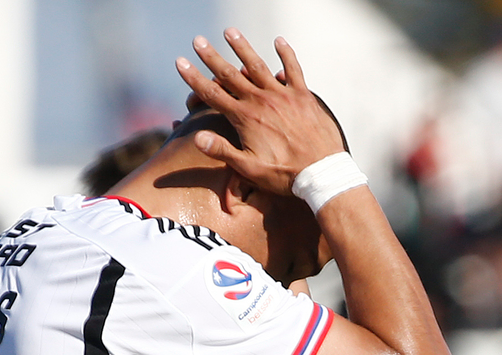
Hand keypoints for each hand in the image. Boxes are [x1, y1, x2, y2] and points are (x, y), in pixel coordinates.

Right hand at [176, 29, 344, 195]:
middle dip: (212, 57)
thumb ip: (222, 151)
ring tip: (230, 31)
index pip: (212, 94)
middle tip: (197, 40)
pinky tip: (279, 40)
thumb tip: (197, 136)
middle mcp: (261, 101)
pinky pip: (294, 70)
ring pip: (258, 66)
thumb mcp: (249, 169)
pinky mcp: (303, 96)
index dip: (194, 78)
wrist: (321, 173)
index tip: (180, 62)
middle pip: (230, 74)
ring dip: (242, 48)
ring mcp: (283, 96)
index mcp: (245, 118)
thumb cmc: (284, 175)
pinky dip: (286, 54)